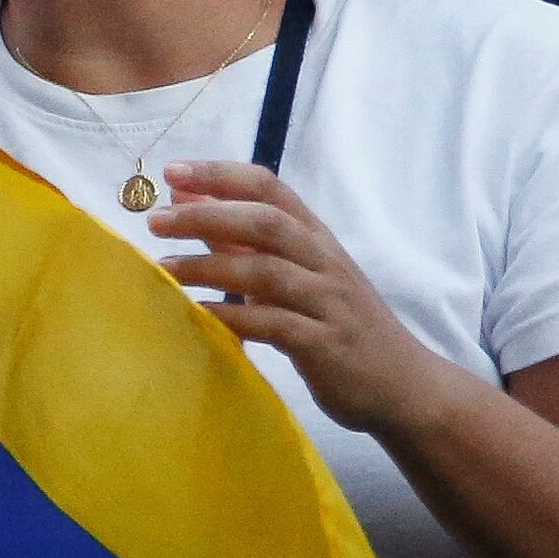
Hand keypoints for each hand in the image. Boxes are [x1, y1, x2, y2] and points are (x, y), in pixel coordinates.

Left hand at [147, 159, 443, 432]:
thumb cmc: (337, 324)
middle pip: (266, 222)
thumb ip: (243, 240)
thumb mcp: (295, 274)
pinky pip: (275, 324)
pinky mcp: (325, 345)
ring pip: (268, 270)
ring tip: (165, 267)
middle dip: (208, 214)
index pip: (269, 188)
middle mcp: (324, 262)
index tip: (172, 172)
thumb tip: (187, 202)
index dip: (221, 175)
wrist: (403, 385)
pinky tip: (200, 314)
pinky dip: (234, 316)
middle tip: (155, 221)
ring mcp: (328, 302)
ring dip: (211, 265)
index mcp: (316, 238)